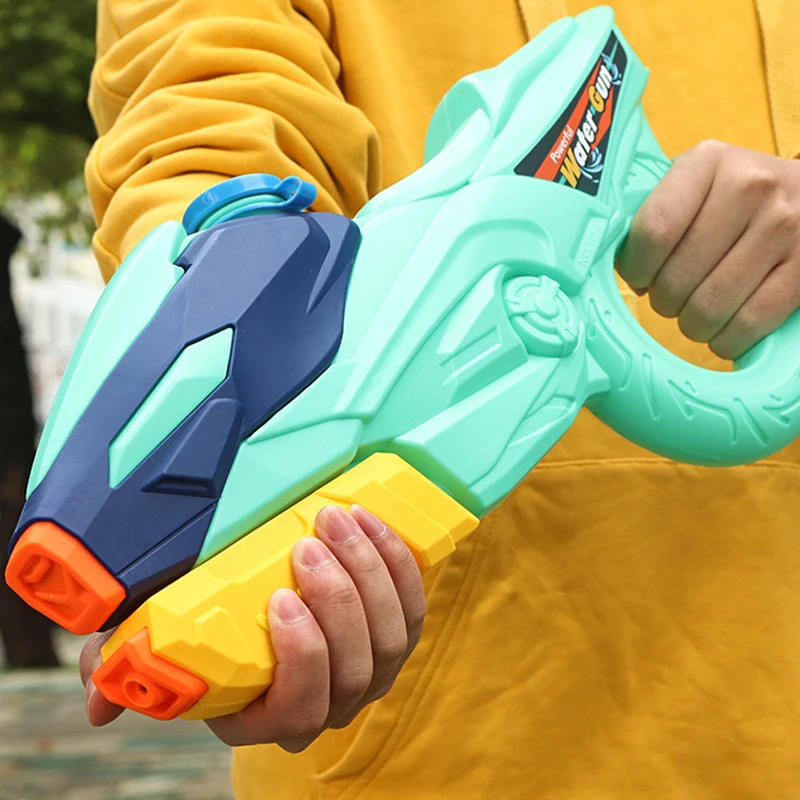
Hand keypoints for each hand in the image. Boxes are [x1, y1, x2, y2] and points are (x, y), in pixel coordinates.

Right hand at [80, 505, 425, 751]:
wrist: (266, 600)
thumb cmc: (213, 627)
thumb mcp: (163, 640)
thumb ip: (126, 666)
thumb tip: (101, 703)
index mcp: (272, 715)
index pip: (301, 708)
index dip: (302, 657)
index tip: (280, 597)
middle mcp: (330, 702)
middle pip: (356, 667)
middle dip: (338, 599)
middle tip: (310, 542)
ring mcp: (371, 669)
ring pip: (392, 636)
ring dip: (369, 572)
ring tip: (338, 520)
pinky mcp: (397, 631)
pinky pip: (413, 605)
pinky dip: (397, 562)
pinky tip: (371, 523)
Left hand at [617, 140, 799, 358]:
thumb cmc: (733, 197)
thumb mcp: (694, 184)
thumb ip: (653, 215)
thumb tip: (618, 271)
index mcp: (707, 163)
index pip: (653, 231)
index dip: (635, 268)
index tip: (638, 275)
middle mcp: (750, 188)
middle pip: (677, 278)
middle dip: (664, 301)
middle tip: (672, 296)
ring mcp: (784, 228)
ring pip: (709, 309)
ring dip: (693, 325)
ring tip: (696, 311)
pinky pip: (750, 324)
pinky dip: (727, 340)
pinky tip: (724, 328)